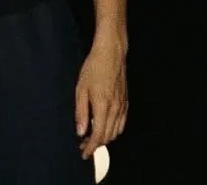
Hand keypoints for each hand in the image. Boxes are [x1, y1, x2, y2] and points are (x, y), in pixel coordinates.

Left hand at [75, 31, 127, 159]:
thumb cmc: (93, 67)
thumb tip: (80, 132)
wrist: (111, 53)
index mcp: (102, 106)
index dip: (90, 147)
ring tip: (93, 137)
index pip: (98, 136)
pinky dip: (114, 131)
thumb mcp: (81, 88)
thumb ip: (80, 112)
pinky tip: (106, 128)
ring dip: (105, 139)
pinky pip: (122, 123)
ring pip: (115, 132)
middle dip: (95, 145)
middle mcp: (115, 109)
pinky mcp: (126, 102)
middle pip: (107, 137)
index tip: (83, 153)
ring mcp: (122, 106)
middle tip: (84, 145)